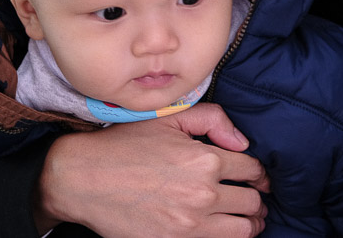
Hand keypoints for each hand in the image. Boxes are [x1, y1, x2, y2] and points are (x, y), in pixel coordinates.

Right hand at [34, 103, 268, 236]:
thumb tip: (242, 142)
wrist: (83, 178)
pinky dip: (225, 237)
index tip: (256, 177)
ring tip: (248, 219)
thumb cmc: (124, 144)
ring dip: (249, 223)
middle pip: (252, 203)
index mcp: (205, 159)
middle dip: (256, 199)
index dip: (258, 173)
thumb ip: (212, 119)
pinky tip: (221, 228)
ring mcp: (189, 224)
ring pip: (242, 230)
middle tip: (255, 199)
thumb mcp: (168, 117)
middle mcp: (203, 193)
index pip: (252, 169)